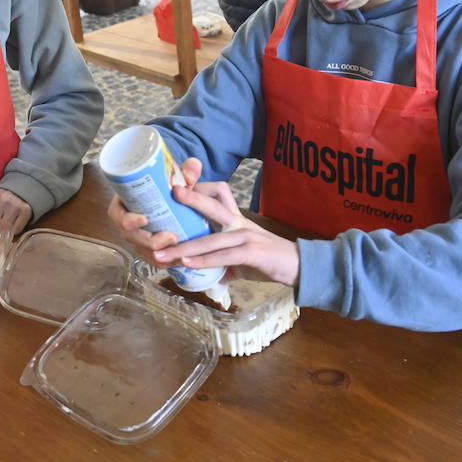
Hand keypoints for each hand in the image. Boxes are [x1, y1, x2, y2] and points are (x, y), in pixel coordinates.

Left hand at [106, 157, 299, 286]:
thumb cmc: (270, 261)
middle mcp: (239, 223)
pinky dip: (204, 260)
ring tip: (163, 252)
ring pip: (210, 238)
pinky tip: (188, 263)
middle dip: (191, 199)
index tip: (176, 187)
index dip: (199, 189)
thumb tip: (208, 275)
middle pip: (213, 205)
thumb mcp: (243, 259)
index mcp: (235, 220)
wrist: (299, 267)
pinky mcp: (252, 253)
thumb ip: (224, 263)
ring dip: (184, 247)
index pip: (218, 195)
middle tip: (170, 194)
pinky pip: (224, 256)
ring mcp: (246, 236)